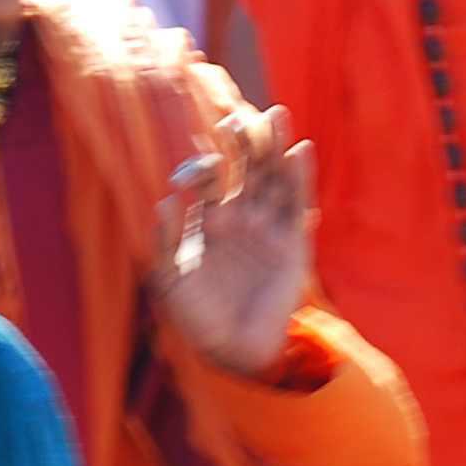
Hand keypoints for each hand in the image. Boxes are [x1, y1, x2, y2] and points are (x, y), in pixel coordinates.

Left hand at [154, 104, 314, 378]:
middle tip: (236, 119)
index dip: (200, 167)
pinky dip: (300, 178)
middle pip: (247, 167)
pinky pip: (298, 205)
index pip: (209, 176)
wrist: (230, 350)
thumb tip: (165, 199)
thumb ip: (166, 239)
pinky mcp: (294, 244)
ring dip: (275, 148)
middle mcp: (242, 215)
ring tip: (275, 115)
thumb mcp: (170, 277)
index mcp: (210, 217)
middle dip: (245, 142)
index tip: (190, 174)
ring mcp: (269, 227)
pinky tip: (300, 151)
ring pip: (274, 178)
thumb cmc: (196, 313)